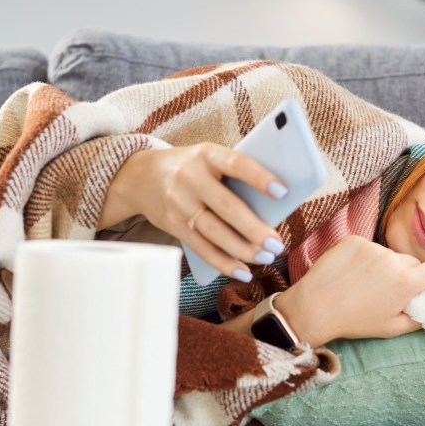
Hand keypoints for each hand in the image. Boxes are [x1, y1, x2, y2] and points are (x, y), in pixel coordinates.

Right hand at [100, 143, 287, 280]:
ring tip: (265, 257)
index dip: (259, 177)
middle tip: (277, 244)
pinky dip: (223, 263)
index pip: (236, 163)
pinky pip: (201, 248)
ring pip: (214, 232)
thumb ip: (235, 175)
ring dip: (242, 249)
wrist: (141, 176)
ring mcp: (179, 202)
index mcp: (207, 154)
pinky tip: (242, 271)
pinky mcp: (172, 225)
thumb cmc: (192, 167)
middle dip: (254, 228)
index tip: (283, 192)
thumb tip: (273, 206)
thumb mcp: (209, 158)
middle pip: (226, 206)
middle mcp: (190, 177)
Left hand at [274, 236, 424, 346]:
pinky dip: (364, 258)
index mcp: (407, 282)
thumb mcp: (391, 328)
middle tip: (387, 290)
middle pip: (412, 262)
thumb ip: (418, 318)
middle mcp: (392, 260)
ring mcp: (372, 247)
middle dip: (406, 274)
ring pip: (389, 255)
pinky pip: (369, 247)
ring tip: (363, 283)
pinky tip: (351, 273)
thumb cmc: (353, 322)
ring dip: (383, 265)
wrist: (313, 308)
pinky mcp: (354, 240)